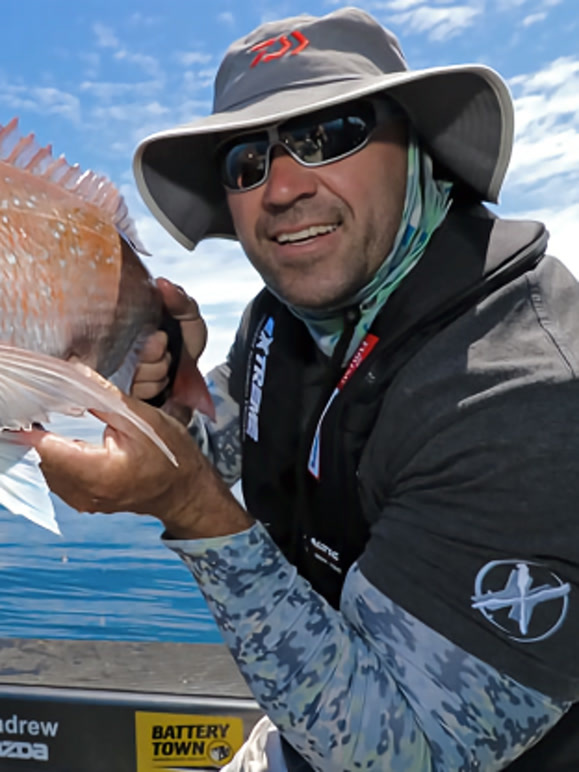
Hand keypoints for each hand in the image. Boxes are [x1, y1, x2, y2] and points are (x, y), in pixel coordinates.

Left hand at [28, 395, 251, 538]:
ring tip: (51, 417)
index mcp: (100, 472)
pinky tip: (61, 439)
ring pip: (44, 467)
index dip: (34, 422)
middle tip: (43, 402)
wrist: (184, 490)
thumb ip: (103, 397)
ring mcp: (81, 500)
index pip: (45, 447)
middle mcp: (85, 492)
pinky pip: (55, 476)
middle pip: (41, 456)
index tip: (34, 401)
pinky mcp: (82, 500)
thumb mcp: (142, 419)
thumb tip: (74, 371)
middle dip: (38, 429)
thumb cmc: (171, 456)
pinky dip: (54, 456)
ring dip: (44, 442)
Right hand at [132, 278, 213, 422]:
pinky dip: (155, 385)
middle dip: (154, 353)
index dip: (145, 334)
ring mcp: (118, 369)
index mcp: (128, 321)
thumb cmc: (184, 341)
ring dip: (157, 370)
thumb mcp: (189, 315)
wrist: (193, 374)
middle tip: (164, 347)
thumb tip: (161, 283)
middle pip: (128, 352)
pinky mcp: (124, 392)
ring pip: (134, 373)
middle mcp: (118, 345)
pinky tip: (162, 380)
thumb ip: (180, 299)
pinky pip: (137, 391)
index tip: (160, 334)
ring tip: (165, 363)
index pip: (117, 322)